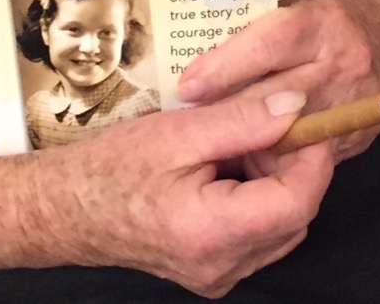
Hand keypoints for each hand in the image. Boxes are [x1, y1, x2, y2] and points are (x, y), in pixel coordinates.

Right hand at [26, 90, 333, 296]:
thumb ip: (242, 119)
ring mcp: (220, 276)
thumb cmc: (113, 166)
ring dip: (274, 181)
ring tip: (239, 140)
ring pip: (281, 226)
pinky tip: (226, 166)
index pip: (297, 201)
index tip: (308, 116)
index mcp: (214, 233)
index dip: (312, 155)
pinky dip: (255, 197)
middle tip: (267, 121)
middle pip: (295, 216)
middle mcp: (224, 267)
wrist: (67, 207)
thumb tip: (296, 104)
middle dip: (292, 165)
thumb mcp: (178, 131)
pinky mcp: (213, 270)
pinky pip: (257, 234)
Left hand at [175, 0, 379, 162]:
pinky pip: (312, 153)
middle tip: (186, 122)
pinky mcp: (361, 131)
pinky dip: (279, 156)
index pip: (267, 46)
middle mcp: (341, 63)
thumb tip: (202, 45)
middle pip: (276, 96)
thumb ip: (261, 24)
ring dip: (251, 142)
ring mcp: (355, 102)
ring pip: (293, 133)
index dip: (225, 67)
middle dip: (228, 112)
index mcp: (322, 21)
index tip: (188, 85)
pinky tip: (249, 157)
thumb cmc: (337, 3)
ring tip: (210, 145)